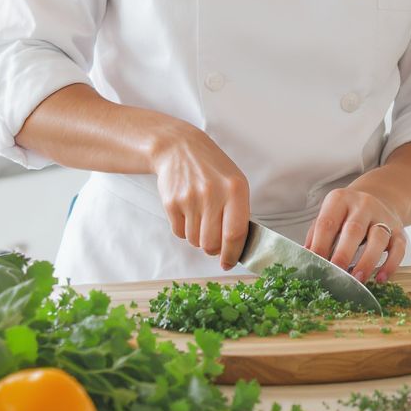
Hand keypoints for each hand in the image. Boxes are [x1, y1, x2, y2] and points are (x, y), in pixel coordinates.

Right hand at [148, 119, 249, 270]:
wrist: (179, 148)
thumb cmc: (212, 169)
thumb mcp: (234, 182)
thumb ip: (238, 213)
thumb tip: (235, 249)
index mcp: (235, 189)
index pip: (235, 234)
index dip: (232, 254)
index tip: (228, 263)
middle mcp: (213, 193)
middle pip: (212, 244)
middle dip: (213, 248)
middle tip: (212, 237)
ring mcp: (190, 198)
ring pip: (194, 241)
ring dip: (198, 236)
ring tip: (200, 215)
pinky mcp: (172, 202)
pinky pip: (179, 233)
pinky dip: (184, 228)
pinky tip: (187, 209)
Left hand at [304, 188, 405, 283]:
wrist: (381, 196)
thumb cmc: (347, 213)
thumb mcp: (330, 214)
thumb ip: (317, 234)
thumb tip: (305, 258)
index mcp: (340, 200)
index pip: (328, 223)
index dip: (320, 245)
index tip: (315, 265)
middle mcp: (363, 205)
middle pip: (353, 230)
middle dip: (344, 254)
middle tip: (336, 275)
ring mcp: (383, 217)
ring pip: (378, 238)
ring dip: (367, 261)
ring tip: (358, 279)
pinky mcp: (399, 230)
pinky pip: (398, 248)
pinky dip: (390, 265)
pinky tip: (381, 279)